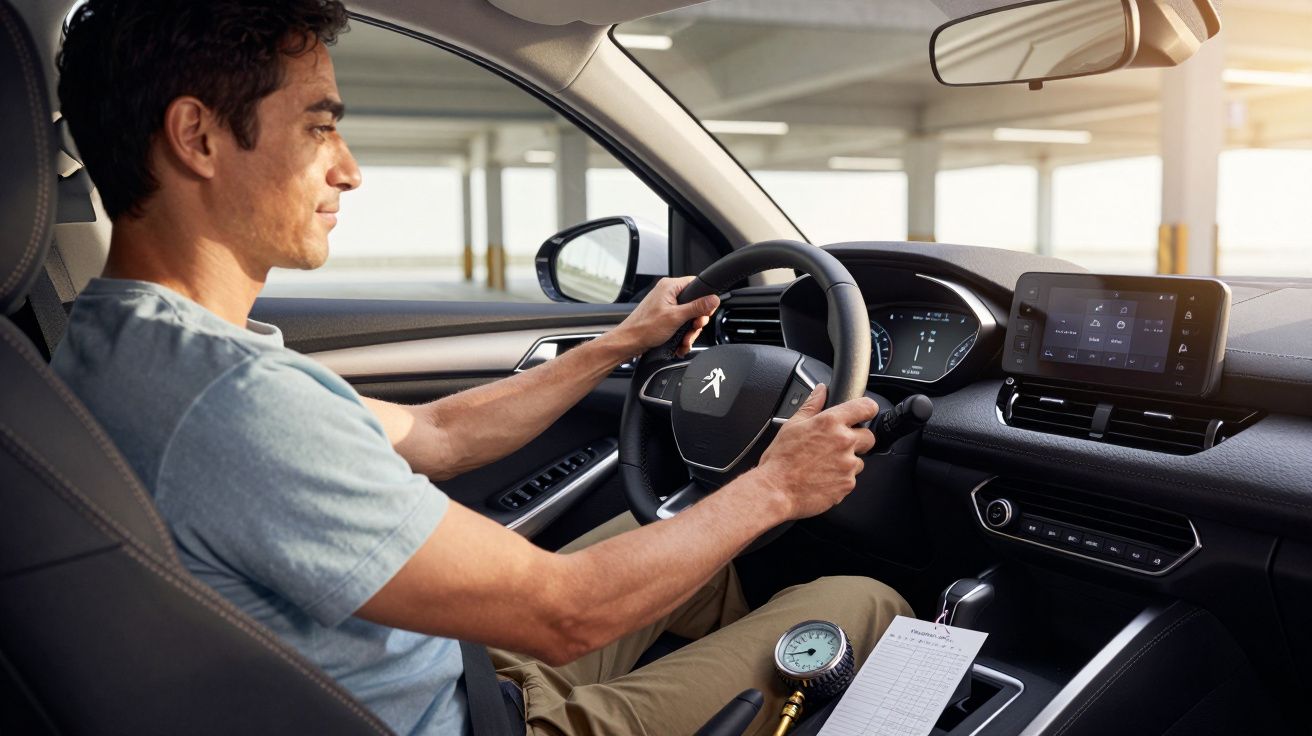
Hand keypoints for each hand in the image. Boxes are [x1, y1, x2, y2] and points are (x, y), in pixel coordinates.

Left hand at [609, 277, 720, 356]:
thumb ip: (697, 307)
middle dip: (695, 321)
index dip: (705, 299)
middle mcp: (668, 294)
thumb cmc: (644, 328)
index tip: (705, 313)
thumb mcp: (676, 317)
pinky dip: (682, 335)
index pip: (696, 284)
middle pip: (695, 304)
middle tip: (693, 328)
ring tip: (684, 340)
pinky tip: (680, 344)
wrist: (629, 342)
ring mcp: (666, 306)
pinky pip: (680, 324)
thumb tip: (713, 299)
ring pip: (688, 317)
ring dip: (689, 332)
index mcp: (670, 286)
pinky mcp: (664, 317)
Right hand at [755, 384, 877, 519]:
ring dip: (847, 462)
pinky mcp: (847, 484)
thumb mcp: (792, 425)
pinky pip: (851, 479)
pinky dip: (840, 479)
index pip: (866, 407)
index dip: (867, 409)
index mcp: (830, 422)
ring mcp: (848, 465)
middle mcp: (844, 442)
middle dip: (857, 440)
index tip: (864, 414)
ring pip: (859, 461)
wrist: (776, 490)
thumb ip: (811, 405)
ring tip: (823, 466)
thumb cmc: (780, 460)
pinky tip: (822, 478)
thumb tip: (820, 390)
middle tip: (837, 446)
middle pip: (869, 437)